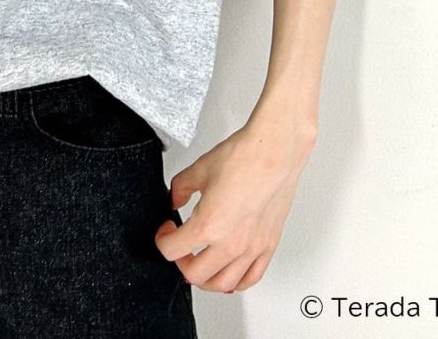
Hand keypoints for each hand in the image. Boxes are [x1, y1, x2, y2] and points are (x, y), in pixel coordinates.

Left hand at [155, 110, 316, 292]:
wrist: (275, 152)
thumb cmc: (244, 158)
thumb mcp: (200, 169)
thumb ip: (180, 188)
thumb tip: (175, 199)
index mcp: (209, 225)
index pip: (172, 250)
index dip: (162, 240)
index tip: (166, 231)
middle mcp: (231, 244)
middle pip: (195, 275)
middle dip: (181, 262)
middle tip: (181, 247)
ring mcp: (251, 248)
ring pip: (223, 284)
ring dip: (207, 279)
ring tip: (201, 264)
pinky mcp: (268, 246)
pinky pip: (250, 278)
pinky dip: (236, 282)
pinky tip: (229, 272)